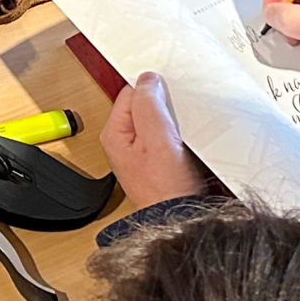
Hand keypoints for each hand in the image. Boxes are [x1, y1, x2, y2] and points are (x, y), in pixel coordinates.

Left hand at [100, 71, 208, 207]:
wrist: (180, 220)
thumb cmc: (165, 189)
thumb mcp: (157, 139)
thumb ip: (149, 106)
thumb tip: (147, 80)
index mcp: (115, 133)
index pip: (130, 93)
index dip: (151, 89)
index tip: (168, 91)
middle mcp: (123, 141)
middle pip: (143, 105)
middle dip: (162, 105)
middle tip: (177, 115)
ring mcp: (140, 151)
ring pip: (157, 120)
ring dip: (171, 120)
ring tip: (181, 130)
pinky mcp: (157, 160)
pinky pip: (166, 135)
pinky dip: (176, 133)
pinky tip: (185, 140)